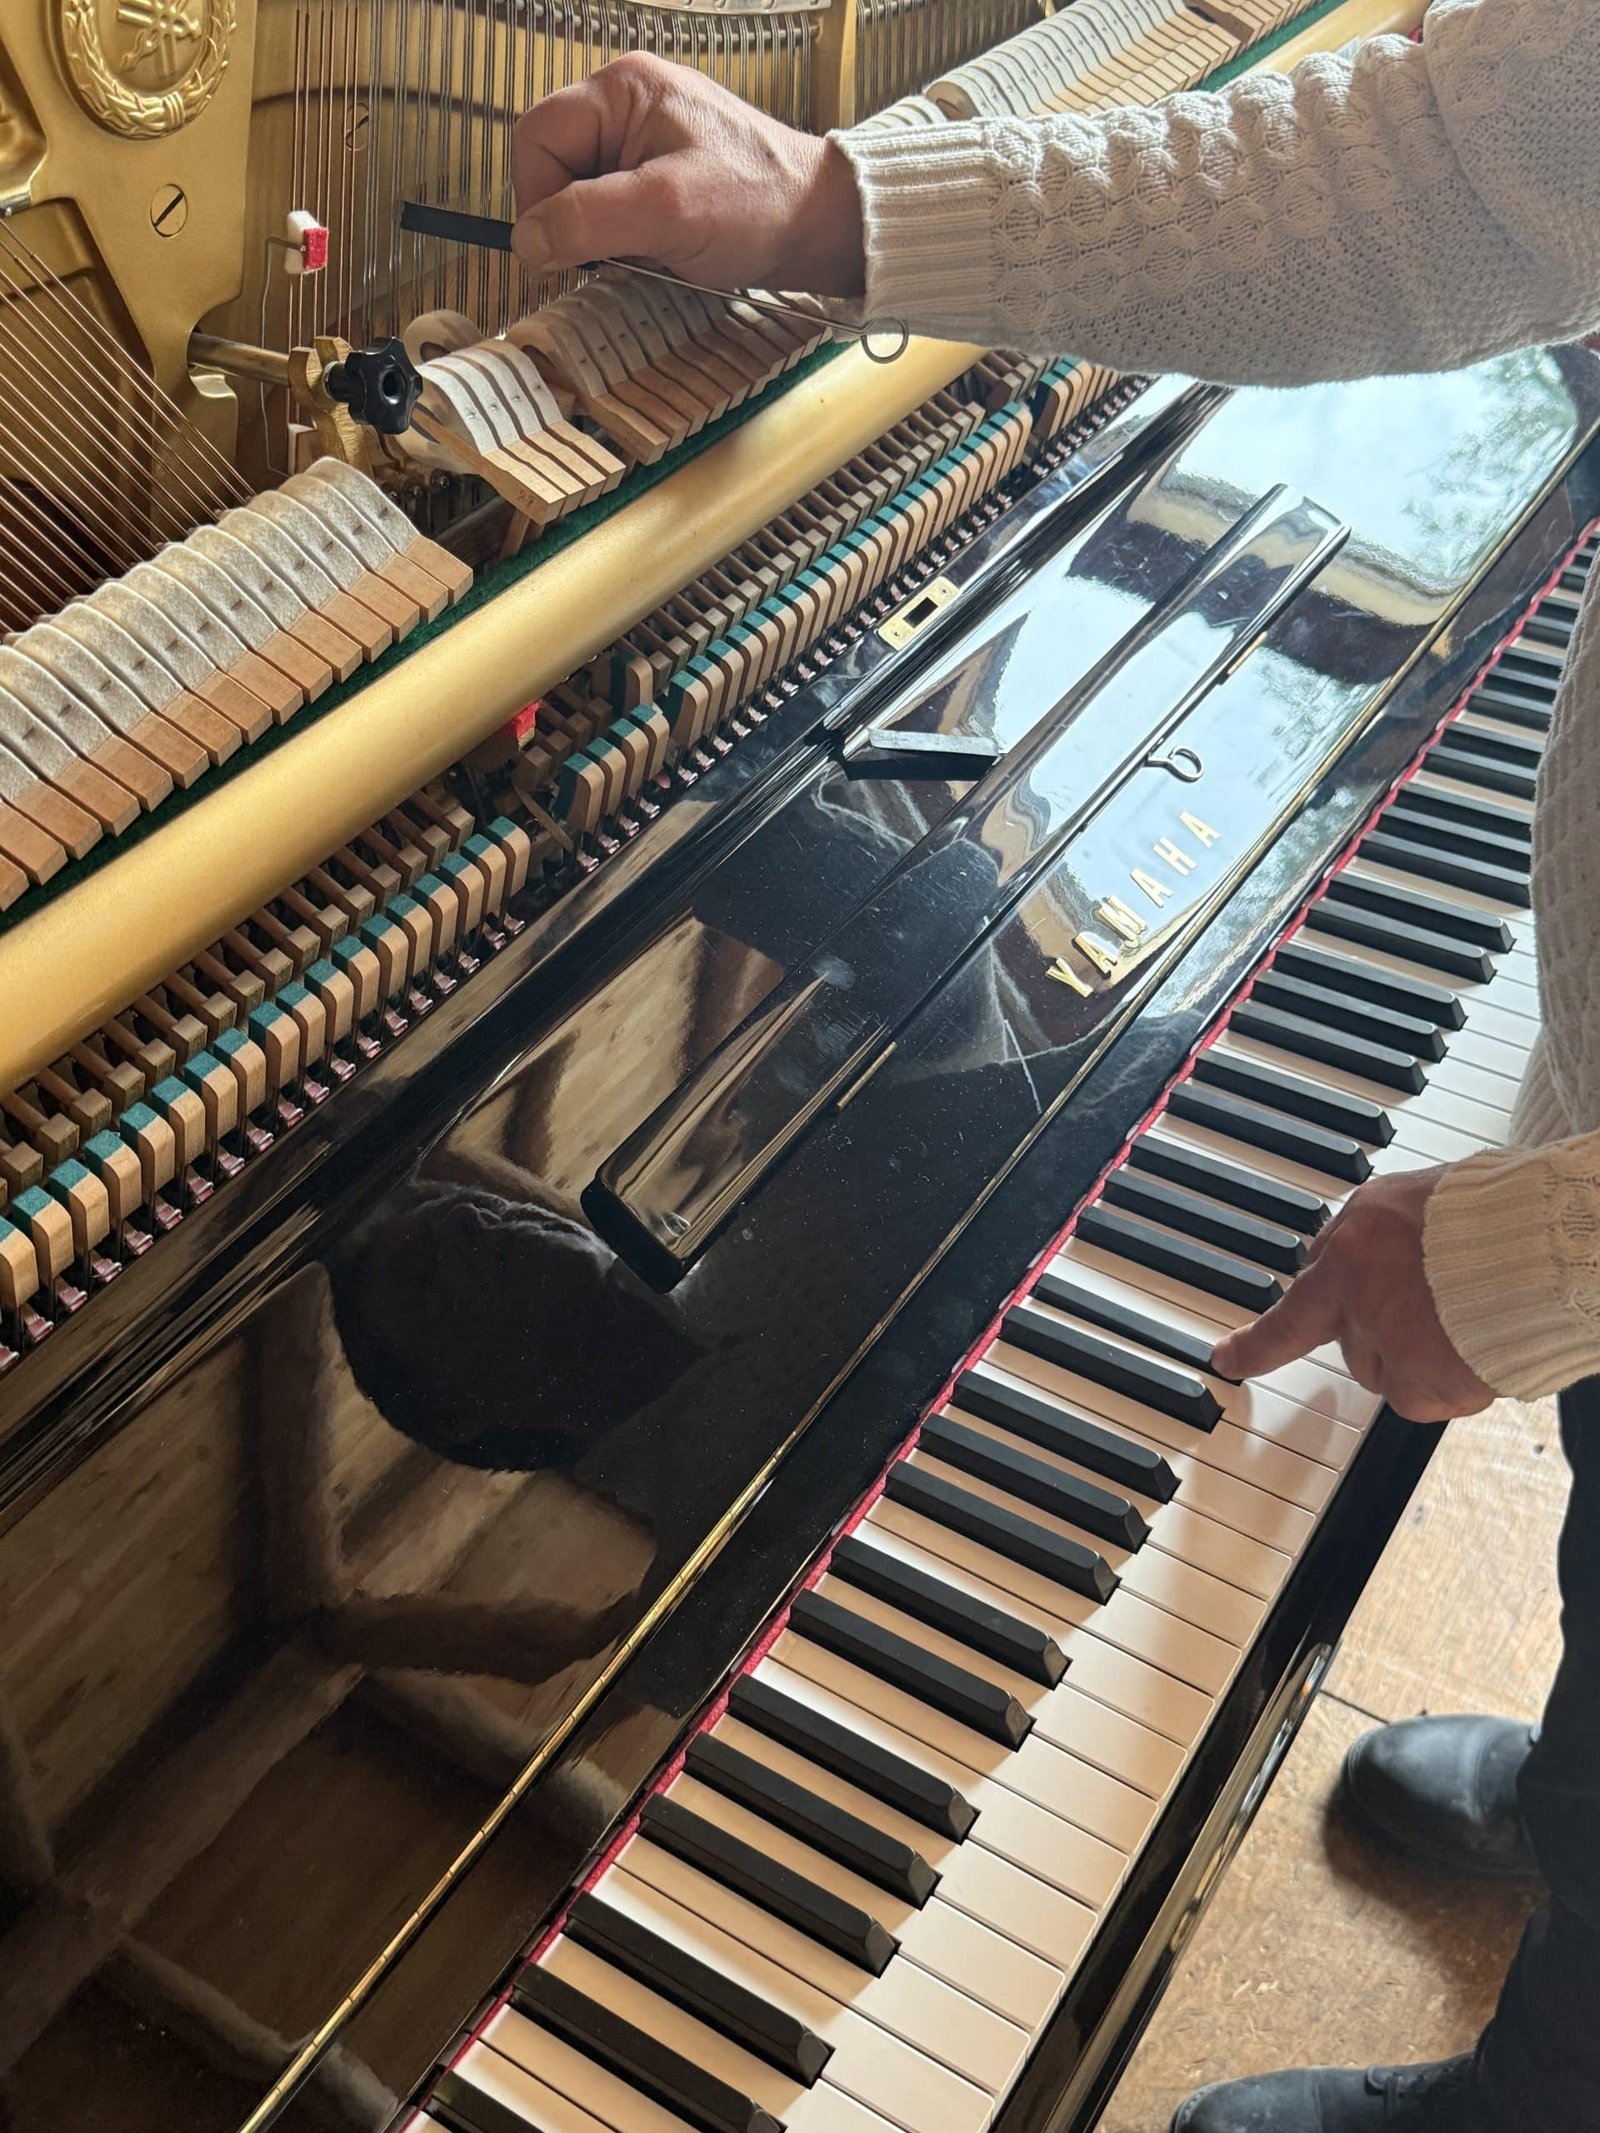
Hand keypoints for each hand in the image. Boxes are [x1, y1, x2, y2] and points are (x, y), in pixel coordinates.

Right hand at [511, 55, 866, 295]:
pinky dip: (625, 240)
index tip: (561, 250)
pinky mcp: (659, 176)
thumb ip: (589, 219)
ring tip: (646, 250)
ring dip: (602, 235)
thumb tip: (528, 240)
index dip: (537, 199)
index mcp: (621, 89)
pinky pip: (613, 210)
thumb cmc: (759, 204)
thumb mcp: (667, 212)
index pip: (536, 138)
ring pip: (581, 195)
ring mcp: (643, 141)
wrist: (819, 225)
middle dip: (575, 220)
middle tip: (614, 253)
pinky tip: (657, 250)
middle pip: (555, 167)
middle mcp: (626, 106)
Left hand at [1210, 1166, 1494, 1422]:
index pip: (1290, 1312)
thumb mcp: (1402, 1200)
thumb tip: (1344, 1261)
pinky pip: (1421, 1395)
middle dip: (1381, 1325)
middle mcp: (1360, 1304)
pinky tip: (1471, 1345)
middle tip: (1427, 1300)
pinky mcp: (1424, 1387)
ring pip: (1386, 1368)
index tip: (1226, 1361)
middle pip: (1351, 1338)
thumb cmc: (1490, 1215)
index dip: (1256, 1345)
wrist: (1539, 1249)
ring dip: (1415, 1351)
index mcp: (1351, 1254)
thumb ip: (1363, 1235)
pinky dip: (1445, 1381)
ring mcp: (1388, 1349)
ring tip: (1463, 1312)